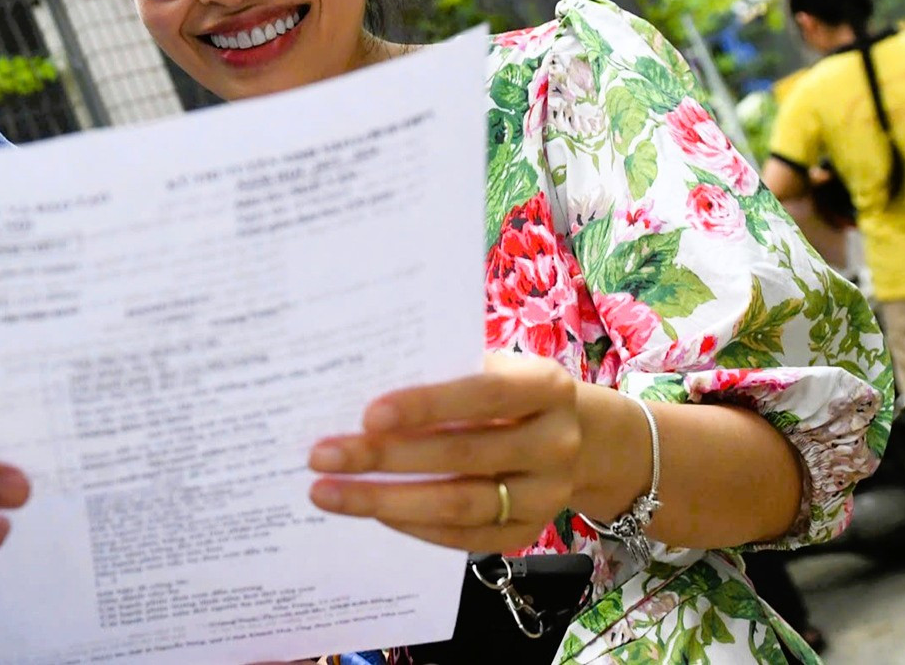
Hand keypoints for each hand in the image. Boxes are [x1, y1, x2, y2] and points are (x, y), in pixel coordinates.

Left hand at [305, 353, 577, 553]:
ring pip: (460, 504)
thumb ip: (443, 372)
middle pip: (462, 455)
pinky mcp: (530, 532)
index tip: (367, 415)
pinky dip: (414, 525)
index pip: (483, 394)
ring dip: (386, 501)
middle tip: (321, 456)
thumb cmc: (511, 391)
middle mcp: (555, 443)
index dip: (426, 405)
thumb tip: (357, 385)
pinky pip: (465, 538)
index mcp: (545, 386)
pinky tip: (373, 512)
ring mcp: (547, 495)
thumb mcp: (494, 367)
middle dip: (384, 458)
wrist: (583, 439)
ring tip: (329, 493)